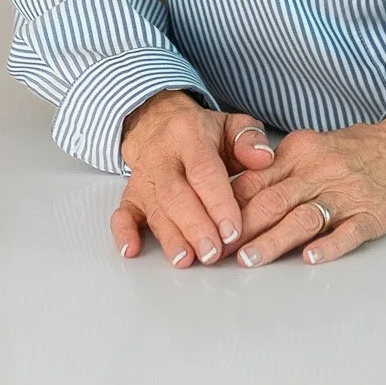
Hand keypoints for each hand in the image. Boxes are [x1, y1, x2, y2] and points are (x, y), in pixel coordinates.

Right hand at [110, 90, 275, 267]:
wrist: (163, 125)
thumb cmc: (205, 134)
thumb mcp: (233, 125)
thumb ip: (250, 139)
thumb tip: (263, 157)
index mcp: (188, 134)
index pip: (203, 170)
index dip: (218, 202)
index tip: (233, 230)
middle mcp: (161, 155)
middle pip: (175, 194)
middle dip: (195, 226)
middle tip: (213, 253)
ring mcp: (143, 176)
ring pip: (154, 208)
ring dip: (170, 237)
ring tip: (187, 259)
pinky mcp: (130, 195)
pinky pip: (121, 214)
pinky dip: (124, 233)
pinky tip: (132, 250)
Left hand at [230, 114, 385, 267]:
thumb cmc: (359, 150)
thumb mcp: (314, 147)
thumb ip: (278, 169)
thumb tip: (235, 195)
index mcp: (300, 153)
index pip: (254, 180)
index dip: (227, 205)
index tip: (205, 226)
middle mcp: (319, 171)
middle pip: (272, 199)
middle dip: (241, 227)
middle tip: (216, 251)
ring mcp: (346, 194)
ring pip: (303, 218)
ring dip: (274, 240)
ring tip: (250, 260)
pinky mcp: (371, 215)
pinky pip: (347, 232)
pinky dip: (328, 246)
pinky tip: (312, 259)